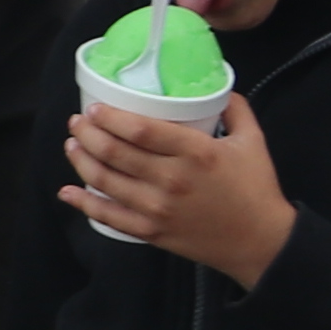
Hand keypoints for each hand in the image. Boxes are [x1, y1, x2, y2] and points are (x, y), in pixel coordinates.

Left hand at [67, 85, 299, 282]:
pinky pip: (109, 216)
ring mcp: (158, 208)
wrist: (261, 241)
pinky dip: (84, 203)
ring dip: (82, 161)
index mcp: (196, 152)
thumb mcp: (253, 142)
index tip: (95, 108)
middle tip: (77, 122)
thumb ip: (235, 109)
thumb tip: (218, 87)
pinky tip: (69, 191)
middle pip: (115, 152)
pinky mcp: (152, 231)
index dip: (111, 117)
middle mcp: (172, 179)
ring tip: (73, 146)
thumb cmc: (257, 190)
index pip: (141, 130)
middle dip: (88, 133)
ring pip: (106, 181)